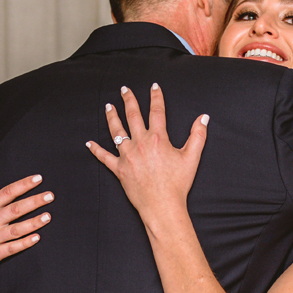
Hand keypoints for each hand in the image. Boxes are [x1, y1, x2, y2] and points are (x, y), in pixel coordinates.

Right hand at [0, 166, 52, 282]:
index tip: (38, 178)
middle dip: (34, 201)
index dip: (23, 185)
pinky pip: (12, 248)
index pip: (6, 193)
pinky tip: (37, 237)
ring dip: (33, 222)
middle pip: (14, 209)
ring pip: (16, 229)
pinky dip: (24, 243)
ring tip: (48, 216)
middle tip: (50, 196)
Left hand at [86, 84, 208, 230]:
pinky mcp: (119, 169)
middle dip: (128, 100)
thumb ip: (198, 135)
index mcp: (158, 139)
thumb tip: (203, 118)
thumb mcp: (192, 158)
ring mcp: (127, 156)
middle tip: (124, 89)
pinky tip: (89, 143)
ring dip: (112, 117)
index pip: (156, 111)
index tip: (153, 86)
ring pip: (116, 131)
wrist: (162, 206)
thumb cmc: (178, 184)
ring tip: (109, 106)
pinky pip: (104, 157)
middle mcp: (140, 143)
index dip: (156, 97)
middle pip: (132, 116)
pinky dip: (96, 149)